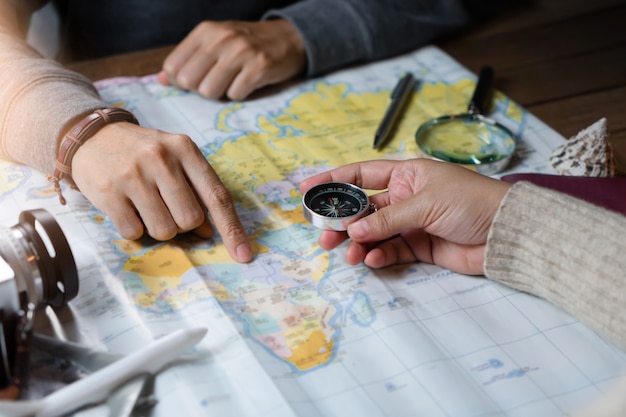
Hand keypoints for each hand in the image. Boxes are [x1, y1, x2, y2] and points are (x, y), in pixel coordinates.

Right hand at [71, 122, 252, 262]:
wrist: (92, 136)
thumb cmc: (144, 152)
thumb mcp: (175, 160)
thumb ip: (196, 192)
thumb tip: (209, 232)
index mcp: (185, 149)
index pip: (216, 196)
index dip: (232, 228)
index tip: (244, 254)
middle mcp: (161, 159)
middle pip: (190, 220)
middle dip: (182, 224)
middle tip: (166, 207)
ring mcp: (133, 175)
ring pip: (163, 230)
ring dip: (158, 228)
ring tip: (145, 206)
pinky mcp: (108, 192)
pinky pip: (134, 232)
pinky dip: (133, 228)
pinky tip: (127, 207)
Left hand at [157, 19, 305, 100]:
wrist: (289, 38)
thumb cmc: (247, 43)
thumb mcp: (215, 43)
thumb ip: (188, 59)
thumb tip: (161, 80)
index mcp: (205, 31)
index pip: (173, 67)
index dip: (181, 82)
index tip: (195, 81)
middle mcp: (221, 39)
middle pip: (189, 82)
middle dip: (200, 89)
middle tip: (216, 82)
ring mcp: (241, 53)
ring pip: (210, 91)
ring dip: (220, 93)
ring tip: (232, 82)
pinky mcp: (259, 68)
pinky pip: (235, 95)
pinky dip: (240, 94)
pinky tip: (248, 82)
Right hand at [299, 159, 511, 273]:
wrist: (506, 233)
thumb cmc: (470, 202)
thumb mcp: (426, 203)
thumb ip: (387, 218)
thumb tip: (353, 229)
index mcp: (406, 174)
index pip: (361, 174)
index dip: (333, 180)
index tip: (306, 189)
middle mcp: (404, 197)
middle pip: (362, 209)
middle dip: (342, 222)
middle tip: (324, 236)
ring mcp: (411, 223)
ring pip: (373, 233)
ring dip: (359, 243)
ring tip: (349, 255)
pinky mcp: (419, 247)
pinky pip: (391, 251)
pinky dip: (380, 256)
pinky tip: (374, 260)